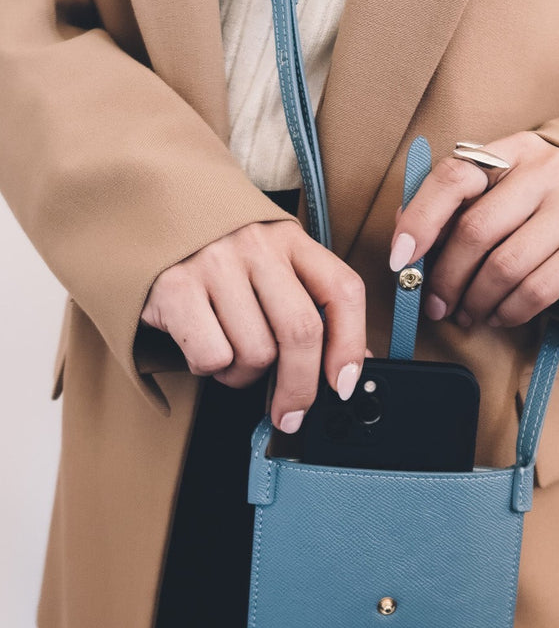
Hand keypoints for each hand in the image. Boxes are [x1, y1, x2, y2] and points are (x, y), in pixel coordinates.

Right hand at [141, 220, 369, 431]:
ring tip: (230, 356)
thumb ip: (305, 303)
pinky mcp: (174, 288)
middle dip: (301, 388)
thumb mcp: (267, 263)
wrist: (138, 214)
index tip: (345, 383)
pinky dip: (209, 369)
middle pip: (301, 332)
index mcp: (289, 239)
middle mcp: (256, 246)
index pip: (342, 291)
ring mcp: (214, 264)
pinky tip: (201, 347)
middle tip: (290, 413)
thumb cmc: (213, 252)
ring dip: (244, 375)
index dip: (351, 344)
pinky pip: (212, 356)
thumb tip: (346, 368)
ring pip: (256, 353)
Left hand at [388, 131, 558, 327]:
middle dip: (446, 278)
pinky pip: (538, 290)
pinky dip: (509, 312)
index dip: (420, 220)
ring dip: (476, 301)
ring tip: (468, 313)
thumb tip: (404, 240)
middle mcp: (550, 171)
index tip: (399, 259)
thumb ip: (451, 209)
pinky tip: (499, 314)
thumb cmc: (534, 208)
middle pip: (476, 231)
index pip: (454, 177)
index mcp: (513, 151)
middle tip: (435, 305)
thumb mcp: (495, 194)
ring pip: (506, 267)